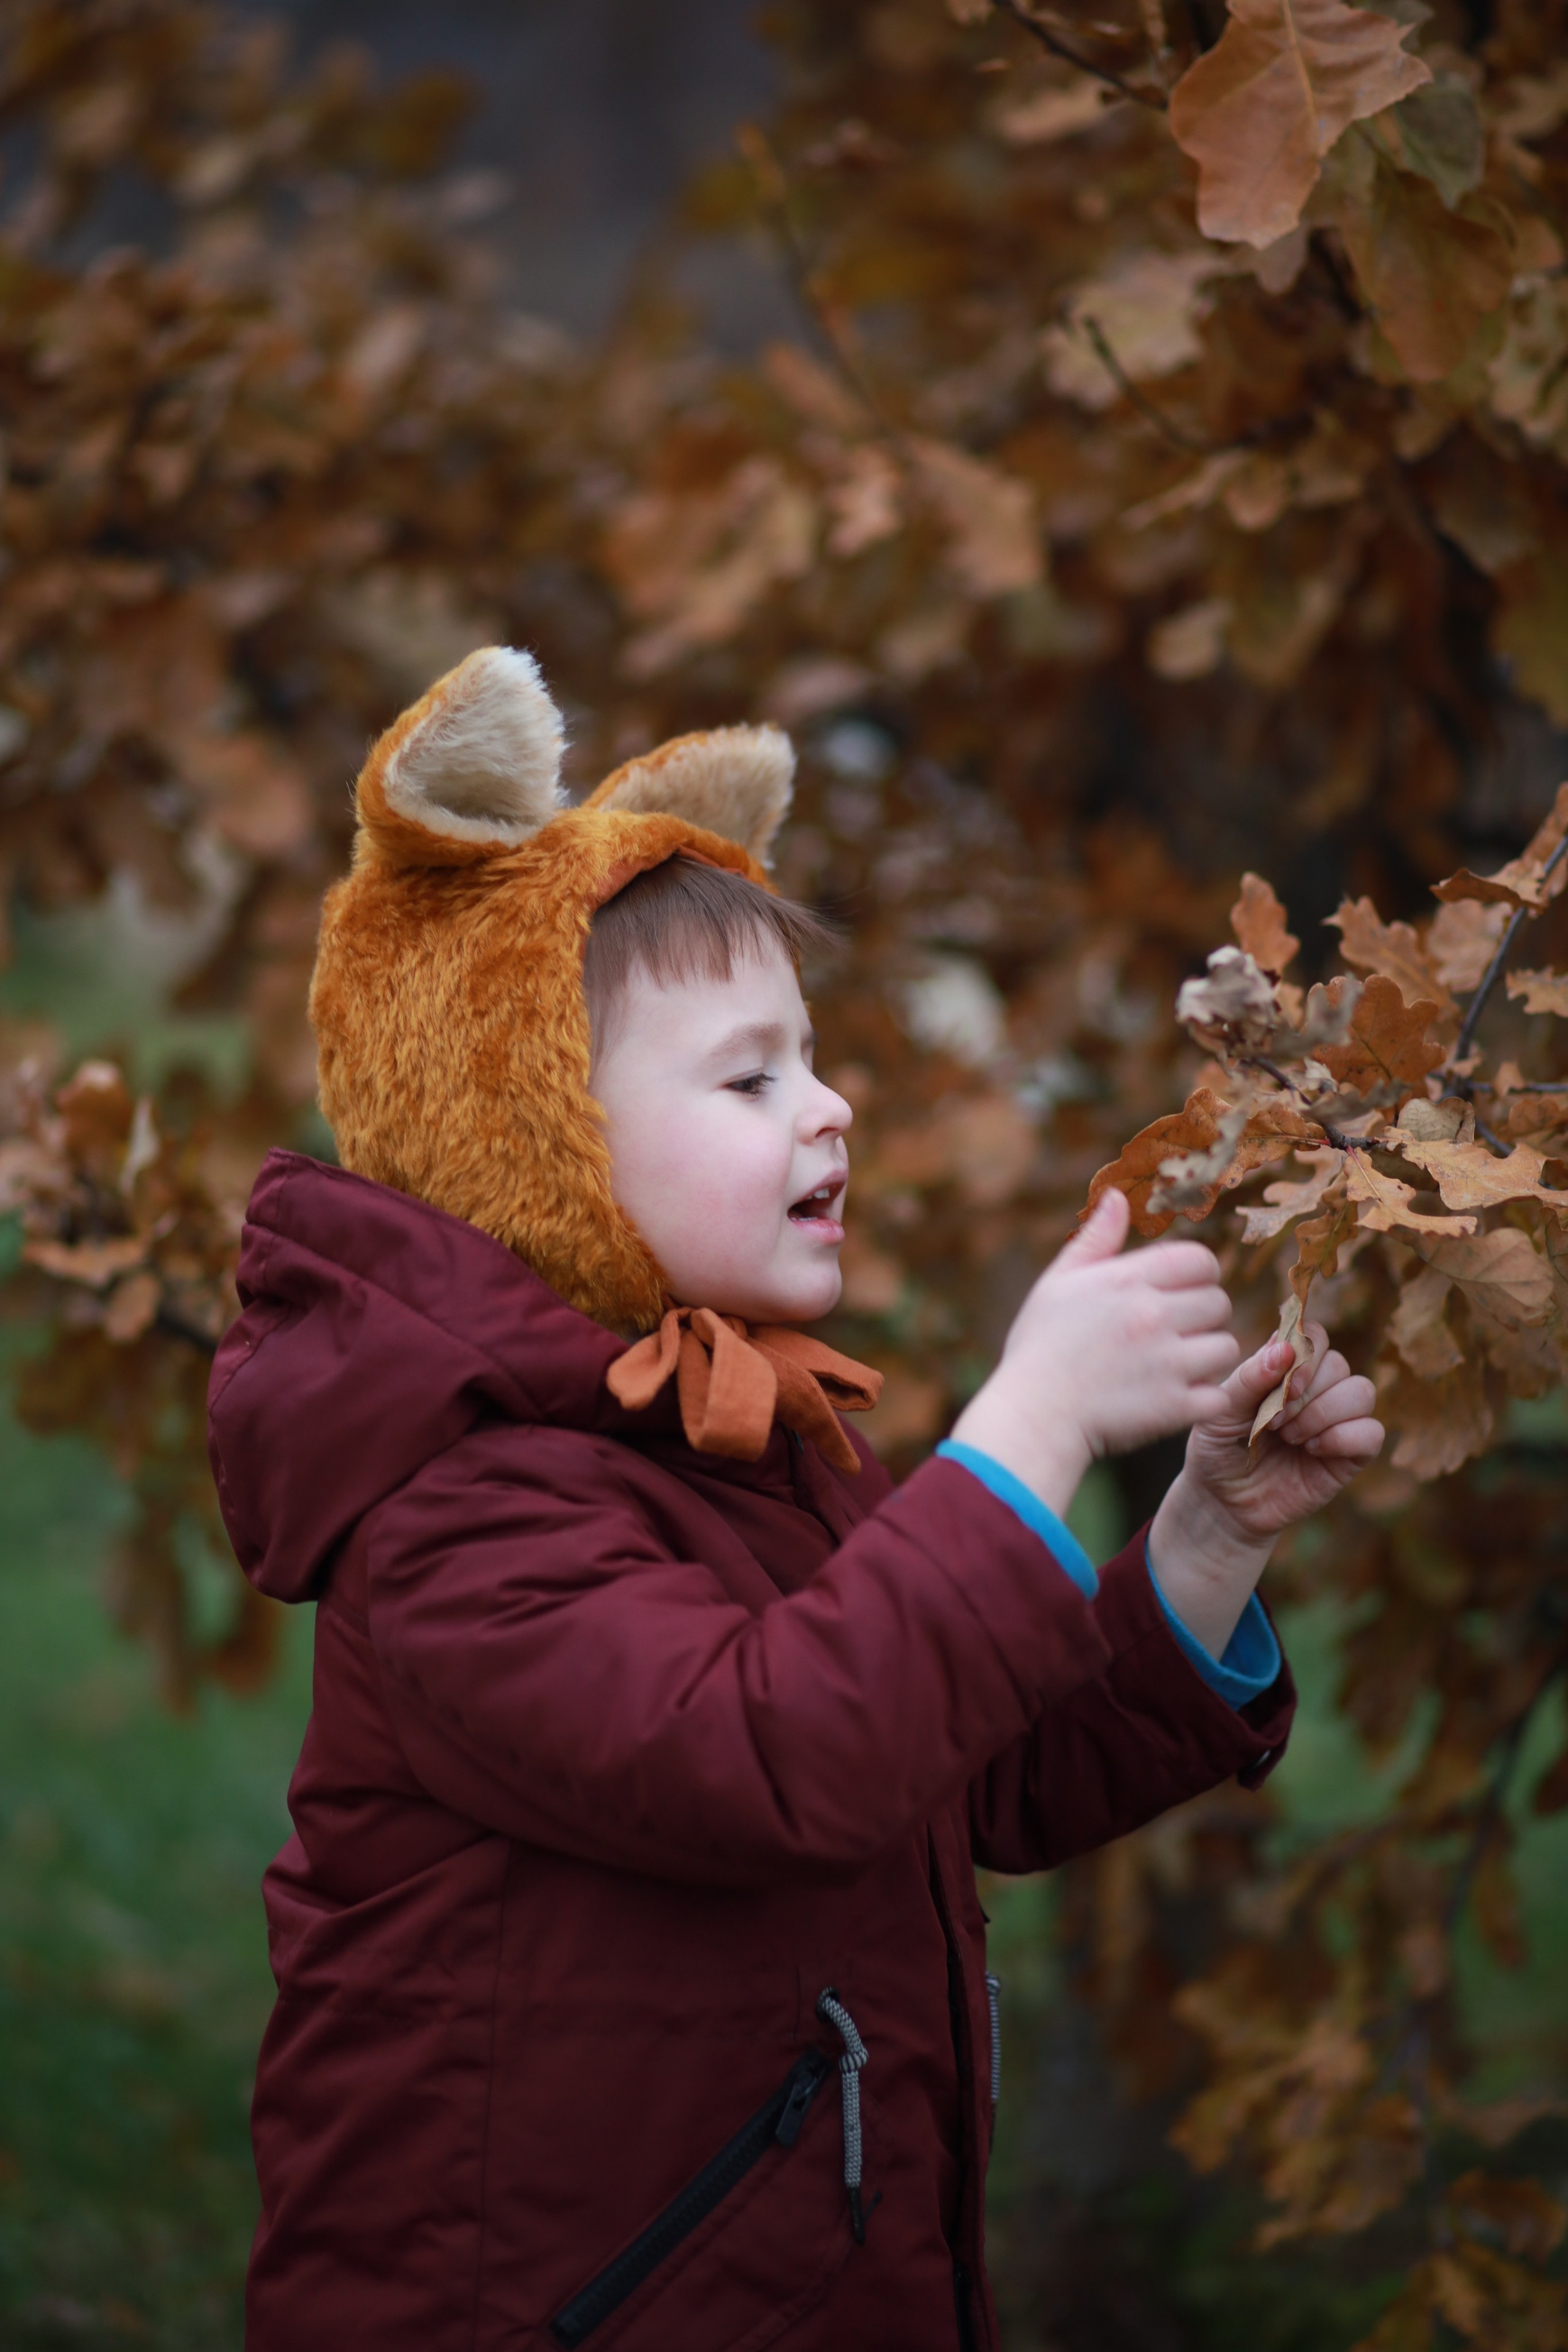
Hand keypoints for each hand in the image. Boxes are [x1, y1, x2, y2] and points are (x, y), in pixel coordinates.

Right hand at [948, 1187, 1240, 1517]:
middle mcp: (1153, 1315)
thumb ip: (1095, 1239)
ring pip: (1226, 1348)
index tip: (1179, 1294)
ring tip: (1176, 1367)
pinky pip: (1218, 1395)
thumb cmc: (1040, 1348)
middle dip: (1202, 1317)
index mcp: (1128, 1280)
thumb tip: (1118, 1197)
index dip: (1197, 1276)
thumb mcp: (1058, 1283)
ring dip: (1207, 1358)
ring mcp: (1168, 1363)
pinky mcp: (1175, 1407)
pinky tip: (1175, 1398)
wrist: (1032, 1416)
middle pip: (1219, 1303)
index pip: (1201, 1260)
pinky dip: (1203, 1400)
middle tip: (1174, 1334)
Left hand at [1147, 1324, 1383, 1655]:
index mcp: (1285, 1369)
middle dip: (1306, 1392)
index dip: (1305, 1352)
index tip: (1282, 1382)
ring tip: (1290, 1437)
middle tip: (1274, 1421)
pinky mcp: (1351, 1455)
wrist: (1223, 1502)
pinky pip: (1372, 1431)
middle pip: (1338, 1364)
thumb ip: (1249, 1377)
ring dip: (1323, 1413)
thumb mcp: (1220, 1410)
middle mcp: (1317, 1389)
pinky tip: (1311, 1451)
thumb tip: (1284, 1348)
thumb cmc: (1218, 1448)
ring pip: (1362, 1392)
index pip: (1314, 1336)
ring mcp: (1337, 1420)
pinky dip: (1343, 1438)